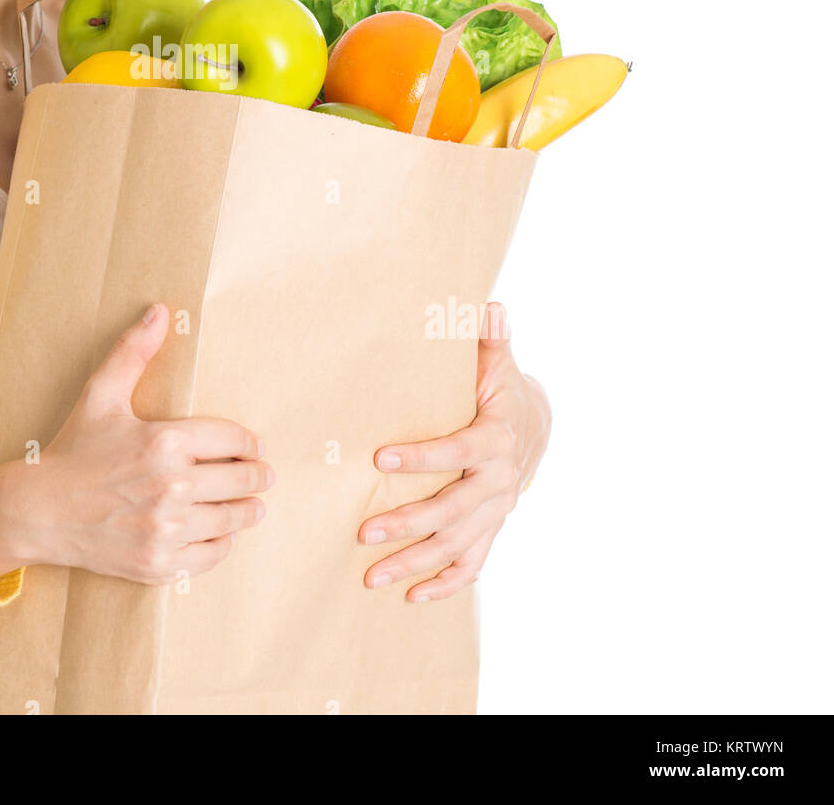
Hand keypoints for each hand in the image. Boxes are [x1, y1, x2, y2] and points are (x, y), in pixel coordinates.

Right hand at [0, 303, 273, 585]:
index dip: (249, 442)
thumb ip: (133, 352)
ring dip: (249, 512)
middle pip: (240, 481)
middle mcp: (172, 486)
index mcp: (165, 441)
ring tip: (255, 507)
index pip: (232, 439)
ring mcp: (166, 528)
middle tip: (266, 476)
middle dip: (258, 476)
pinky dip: (223, 544)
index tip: (256, 446)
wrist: (37, 510)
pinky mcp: (159, 563)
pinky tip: (224, 534)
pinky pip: (210, 555)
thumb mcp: (101, 394)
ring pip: (231, 520)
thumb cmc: (72, 449)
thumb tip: (160, 311)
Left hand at [357, 301, 549, 601]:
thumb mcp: (498, 364)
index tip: (381, 459)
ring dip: (414, 562)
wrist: (537, 426)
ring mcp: (496, 512)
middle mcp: (498, 482)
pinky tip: (411, 597)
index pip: (457, 451)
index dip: (422, 457)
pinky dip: (445, 584)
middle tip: (364, 533)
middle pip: (453, 510)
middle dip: (408, 523)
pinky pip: (471, 565)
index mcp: (496, 438)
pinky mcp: (492, 530)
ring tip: (371, 575)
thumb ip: (491, 340)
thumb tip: (489, 305)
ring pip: (456, 545)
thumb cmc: (501, 390)